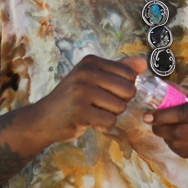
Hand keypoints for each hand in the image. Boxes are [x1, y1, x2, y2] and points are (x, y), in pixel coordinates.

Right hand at [30, 54, 146, 142]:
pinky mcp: (80, 111)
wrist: (43, 119)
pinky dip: (104, 126)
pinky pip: (110, 121)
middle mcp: (86, 73)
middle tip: (101, 105)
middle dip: (120, 103)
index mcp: (91, 61)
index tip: (106, 92)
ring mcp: (81, 91)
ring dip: (110, 115)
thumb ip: (119, 69)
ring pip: (120, 107)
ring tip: (93, 112)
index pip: (129, 74)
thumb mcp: (92, 78)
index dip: (124, 88)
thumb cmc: (72, 98)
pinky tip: (91, 122)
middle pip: (128, 91)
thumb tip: (143, 62)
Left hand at [149, 88, 187, 168]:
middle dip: (160, 128)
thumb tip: (166, 86)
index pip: (183, 113)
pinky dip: (175, 147)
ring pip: (180, 145)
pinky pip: (186, 153)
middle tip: (152, 122)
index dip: (162, 115)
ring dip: (166, 138)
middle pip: (178, 132)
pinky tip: (173, 138)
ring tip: (162, 129)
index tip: (148, 114)